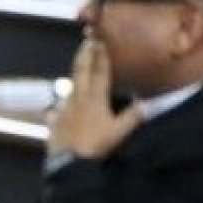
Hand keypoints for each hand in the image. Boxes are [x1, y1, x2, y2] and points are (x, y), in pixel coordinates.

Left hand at [48, 37, 141, 157]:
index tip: (100, 40)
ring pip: (70, 84)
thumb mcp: (120, 131)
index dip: (101, 55)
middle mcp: (77, 98)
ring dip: (75, 71)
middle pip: (80, 71)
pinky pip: (59, 105)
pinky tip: (61, 102)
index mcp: (94, 98)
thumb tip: (147, 103)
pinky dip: (63, 99)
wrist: (68, 163)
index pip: (99, 71)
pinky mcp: (54, 119)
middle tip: (86, 40)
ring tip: (79, 62)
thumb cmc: (96, 145)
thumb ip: (134, 116)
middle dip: (84, 54)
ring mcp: (63, 107)